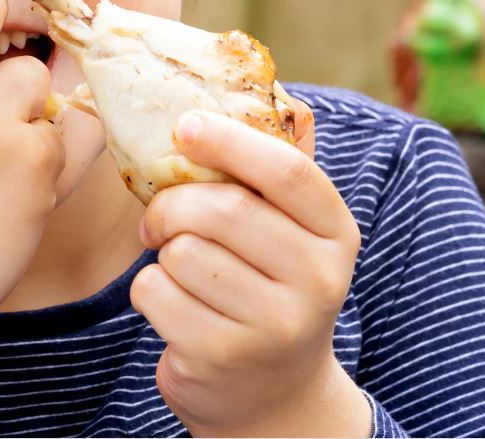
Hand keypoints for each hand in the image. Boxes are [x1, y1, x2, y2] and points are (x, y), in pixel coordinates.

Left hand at [130, 107, 370, 436]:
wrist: (273, 394)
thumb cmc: (268, 283)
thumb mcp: (292, 230)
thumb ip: (279, 167)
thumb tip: (278, 91)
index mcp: (336, 233)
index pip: (288, 172)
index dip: (230, 141)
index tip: (185, 125)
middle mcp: (317, 281)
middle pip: (221, 210)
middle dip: (172, 204)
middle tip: (158, 216)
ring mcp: (273, 325)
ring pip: (182, 252)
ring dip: (162, 252)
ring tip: (179, 267)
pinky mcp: (223, 357)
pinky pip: (155, 293)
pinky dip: (149, 291)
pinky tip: (175, 306)